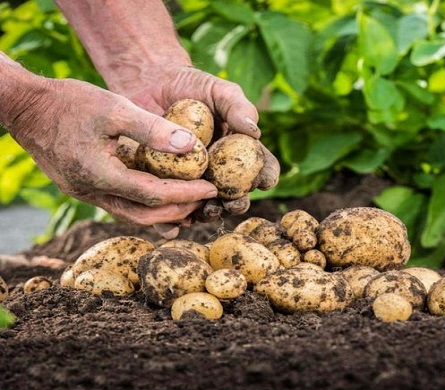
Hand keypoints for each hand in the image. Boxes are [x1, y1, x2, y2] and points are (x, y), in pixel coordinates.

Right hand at [5, 75, 217, 225]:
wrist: (25, 107)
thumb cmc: (69, 102)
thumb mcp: (114, 108)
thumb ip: (152, 129)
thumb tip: (191, 147)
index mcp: (100, 176)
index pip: (154, 196)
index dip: (187, 194)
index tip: (212, 188)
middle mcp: (91, 192)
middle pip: (145, 216)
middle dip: (179, 210)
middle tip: (205, 200)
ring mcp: (84, 194)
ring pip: (131, 215)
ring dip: (162, 213)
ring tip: (190, 203)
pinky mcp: (82, 188)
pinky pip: (119, 205)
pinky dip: (144, 205)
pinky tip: (161, 196)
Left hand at [117, 65, 279, 232]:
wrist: (150, 84)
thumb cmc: (192, 86)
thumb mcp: (219, 90)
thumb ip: (238, 108)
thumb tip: (255, 132)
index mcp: (239, 152)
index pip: (261, 168)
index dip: (266, 177)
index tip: (263, 180)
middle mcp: (219, 171)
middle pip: (235, 195)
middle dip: (237, 204)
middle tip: (232, 203)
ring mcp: (192, 181)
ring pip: (205, 206)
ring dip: (208, 213)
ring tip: (206, 211)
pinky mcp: (164, 185)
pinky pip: (170, 208)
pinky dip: (171, 220)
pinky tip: (172, 222)